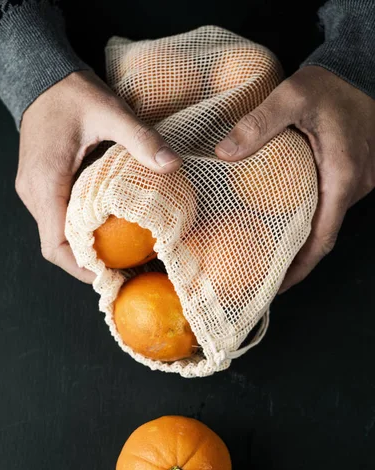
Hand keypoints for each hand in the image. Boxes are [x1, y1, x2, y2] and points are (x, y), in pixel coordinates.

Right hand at [16, 70, 181, 282]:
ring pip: (56, 235)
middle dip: (88, 264)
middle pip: (55, 247)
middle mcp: (34, 193)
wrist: (41, 75)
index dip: (82, 268)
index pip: (56, 244)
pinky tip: (107, 230)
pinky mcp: (41, 185)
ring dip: (85, 249)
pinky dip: (81, 231)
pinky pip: (58, 219)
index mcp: (46, 183)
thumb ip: (140, 139)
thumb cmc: (71, 92)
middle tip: (124, 270)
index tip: (112, 277)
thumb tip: (172, 165)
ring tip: (120, 255)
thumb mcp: (110, 111)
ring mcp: (34, 190)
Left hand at [215, 66, 374, 292]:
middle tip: (264, 275)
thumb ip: (258, 123)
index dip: (301, 267)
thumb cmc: (332, 85)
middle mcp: (352, 186)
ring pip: (326, 222)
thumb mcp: (293, 96)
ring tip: (268, 253)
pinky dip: (308, 221)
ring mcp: (355, 182)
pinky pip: (328, 206)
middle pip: (323, 236)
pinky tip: (285, 222)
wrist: (362, 70)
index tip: (278, 285)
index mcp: (341, 177)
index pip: (322, 237)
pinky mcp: (349, 174)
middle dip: (296, 261)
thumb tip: (223, 154)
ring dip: (301, 241)